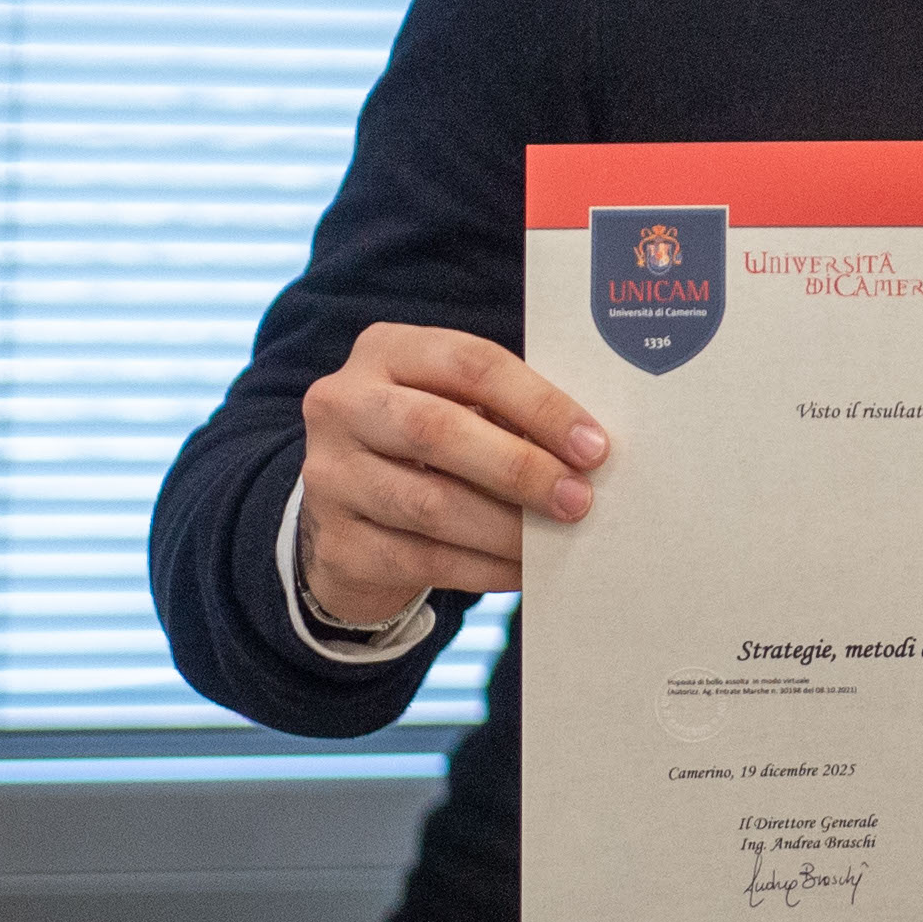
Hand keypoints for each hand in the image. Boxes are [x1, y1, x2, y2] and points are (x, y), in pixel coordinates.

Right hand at [295, 323, 608, 630]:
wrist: (347, 516)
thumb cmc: (425, 449)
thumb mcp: (454, 408)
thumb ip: (506, 415)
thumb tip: (585, 451)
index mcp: (385, 351)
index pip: (469, 364)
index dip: (538, 404)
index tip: (592, 445)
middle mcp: (343, 404)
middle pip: (437, 430)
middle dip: (520, 467)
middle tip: (578, 498)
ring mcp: (331, 475)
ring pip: (429, 504)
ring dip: (506, 527)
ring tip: (556, 539)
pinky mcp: (337, 543)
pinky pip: (422, 560)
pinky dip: (483, 568)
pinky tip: (521, 570)